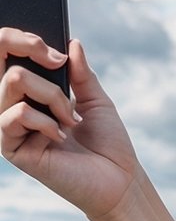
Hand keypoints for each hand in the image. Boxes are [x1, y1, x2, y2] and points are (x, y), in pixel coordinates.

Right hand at [1, 35, 142, 220]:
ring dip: (50, 94)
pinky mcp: (13, 149)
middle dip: (32, 50)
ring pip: (13, 82)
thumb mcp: (96, 100)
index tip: (57, 52)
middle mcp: (15, 107)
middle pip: (2, 58)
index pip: (7, 53)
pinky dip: (45, 120)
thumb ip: (80, 72)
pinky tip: (61, 136)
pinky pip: (17, 114)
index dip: (23, 39)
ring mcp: (11, 128)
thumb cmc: (108, 145)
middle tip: (60, 65)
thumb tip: (71, 42)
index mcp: (31, 93)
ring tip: (70, 117)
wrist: (119, 181)